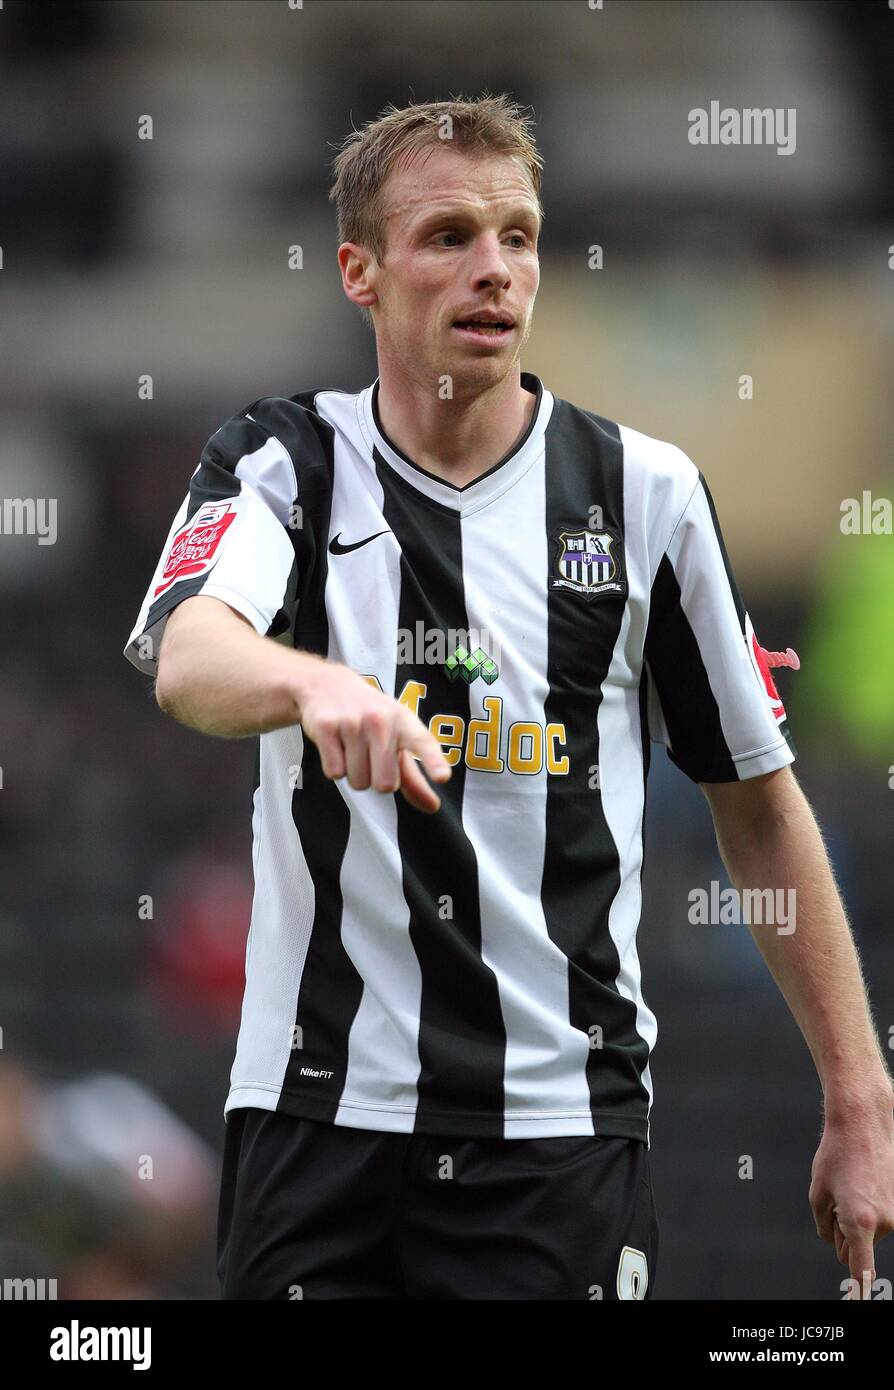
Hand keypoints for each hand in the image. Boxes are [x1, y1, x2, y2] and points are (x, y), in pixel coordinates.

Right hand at [293, 659, 451, 812]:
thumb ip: (414, 776)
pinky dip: (334, 766)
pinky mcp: (326, 727)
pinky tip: (335, 745)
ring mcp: (352, 722)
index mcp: (404, 722)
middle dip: (376, 780)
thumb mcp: (397, 739)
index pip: (423, 743)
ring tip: (351, 747)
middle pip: (385, 784)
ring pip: (358, 781)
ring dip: (354, 773)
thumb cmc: (370, 718)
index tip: (443, 777)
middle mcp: (380, 720)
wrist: (327, 685)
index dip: (434, 762)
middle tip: (370, 757)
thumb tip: (432, 807)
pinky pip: (335, 772)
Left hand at [809, 1098, 893, 1297]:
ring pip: (865, 1233)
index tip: (856, 1304)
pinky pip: (875, 1220)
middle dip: (841, 1232)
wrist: (864, 1126)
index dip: (858, 1292)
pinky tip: (860, 1182)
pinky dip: (865, 1208)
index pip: (860, 1270)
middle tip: (836, 1197)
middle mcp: (882, 1223)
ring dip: (853, 1217)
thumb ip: (824, 1227)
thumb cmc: (836, 1157)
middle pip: (854, 1247)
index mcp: (859, 1222)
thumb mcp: (817, 1193)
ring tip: (849, 1185)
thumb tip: (835, 1244)